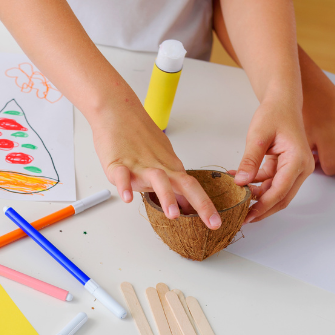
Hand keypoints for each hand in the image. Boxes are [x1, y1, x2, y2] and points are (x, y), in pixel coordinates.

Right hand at [93, 103, 222, 229]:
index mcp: (170, 167)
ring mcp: (139, 165)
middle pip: (185, 184)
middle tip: (212, 222)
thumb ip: (171, 180)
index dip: (206, 206)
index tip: (216, 222)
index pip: (193, 188)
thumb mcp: (161, 158)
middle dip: (201, 204)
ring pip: (158, 180)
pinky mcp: (118, 163)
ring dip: (167, 197)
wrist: (118, 112)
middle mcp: (159, 167)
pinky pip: (122, 176)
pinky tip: (127, 198)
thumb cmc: (137, 135)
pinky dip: (124, 186)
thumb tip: (185, 202)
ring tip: (172, 214)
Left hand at [234, 96, 313, 222]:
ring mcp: (296, 169)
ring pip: (277, 193)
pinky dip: (256, 186)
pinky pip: (272, 183)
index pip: (279, 191)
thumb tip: (241, 182)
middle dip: (261, 210)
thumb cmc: (274, 114)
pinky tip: (238, 183)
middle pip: (282, 198)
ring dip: (257, 198)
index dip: (262, 206)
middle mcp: (301, 168)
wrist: (282, 102)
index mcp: (297, 160)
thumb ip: (250, 160)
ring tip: (236, 201)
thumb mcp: (258, 136)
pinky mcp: (287, 167)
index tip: (246, 216)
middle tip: (241, 219)